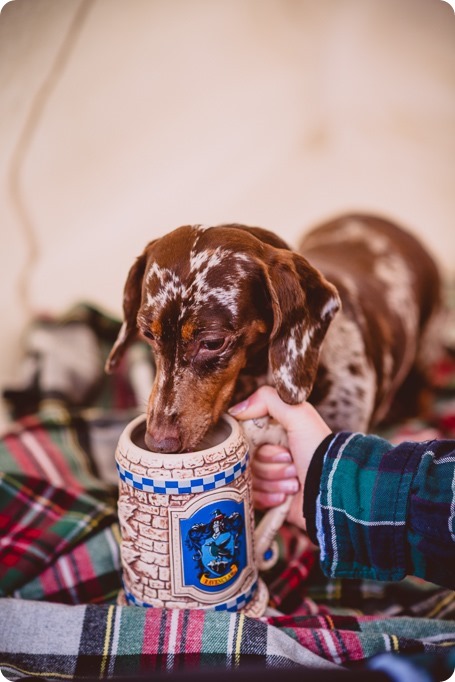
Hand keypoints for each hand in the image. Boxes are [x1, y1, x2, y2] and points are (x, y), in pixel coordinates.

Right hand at [229, 386, 330, 528]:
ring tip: (295, 481)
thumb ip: (268, 399)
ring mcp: (272, 477)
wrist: (332, 491)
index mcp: (278, 433)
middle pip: (248, 458)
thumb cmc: (318, 452)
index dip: (259, 442)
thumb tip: (236, 409)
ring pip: (250, 478)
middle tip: (292, 462)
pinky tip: (287, 495)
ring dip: (274, 480)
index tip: (278, 445)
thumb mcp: (298, 415)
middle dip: (271, 463)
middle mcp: (274, 453)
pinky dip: (269, 496)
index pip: (248, 435)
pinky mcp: (270, 499)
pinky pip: (253, 496)